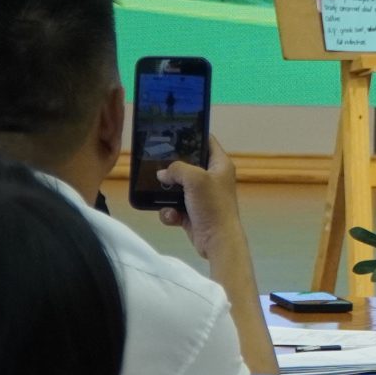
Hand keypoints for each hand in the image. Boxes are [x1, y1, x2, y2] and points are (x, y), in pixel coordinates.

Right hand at [158, 135, 248, 266]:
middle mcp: (211, 178)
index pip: (206, 141)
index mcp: (220, 165)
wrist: (217, 241)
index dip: (192, 135)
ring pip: (177, 187)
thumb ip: (177, 169)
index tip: (173, 133)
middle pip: (187, 165)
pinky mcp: (192, 212)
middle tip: (156, 165)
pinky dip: (170, 212)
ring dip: (167, 193)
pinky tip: (172, 216)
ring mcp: (201, 196)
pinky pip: (174, 207)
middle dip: (172, 168)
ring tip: (161, 195)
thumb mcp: (195, 179)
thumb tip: (163, 173)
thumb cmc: (213, 205)